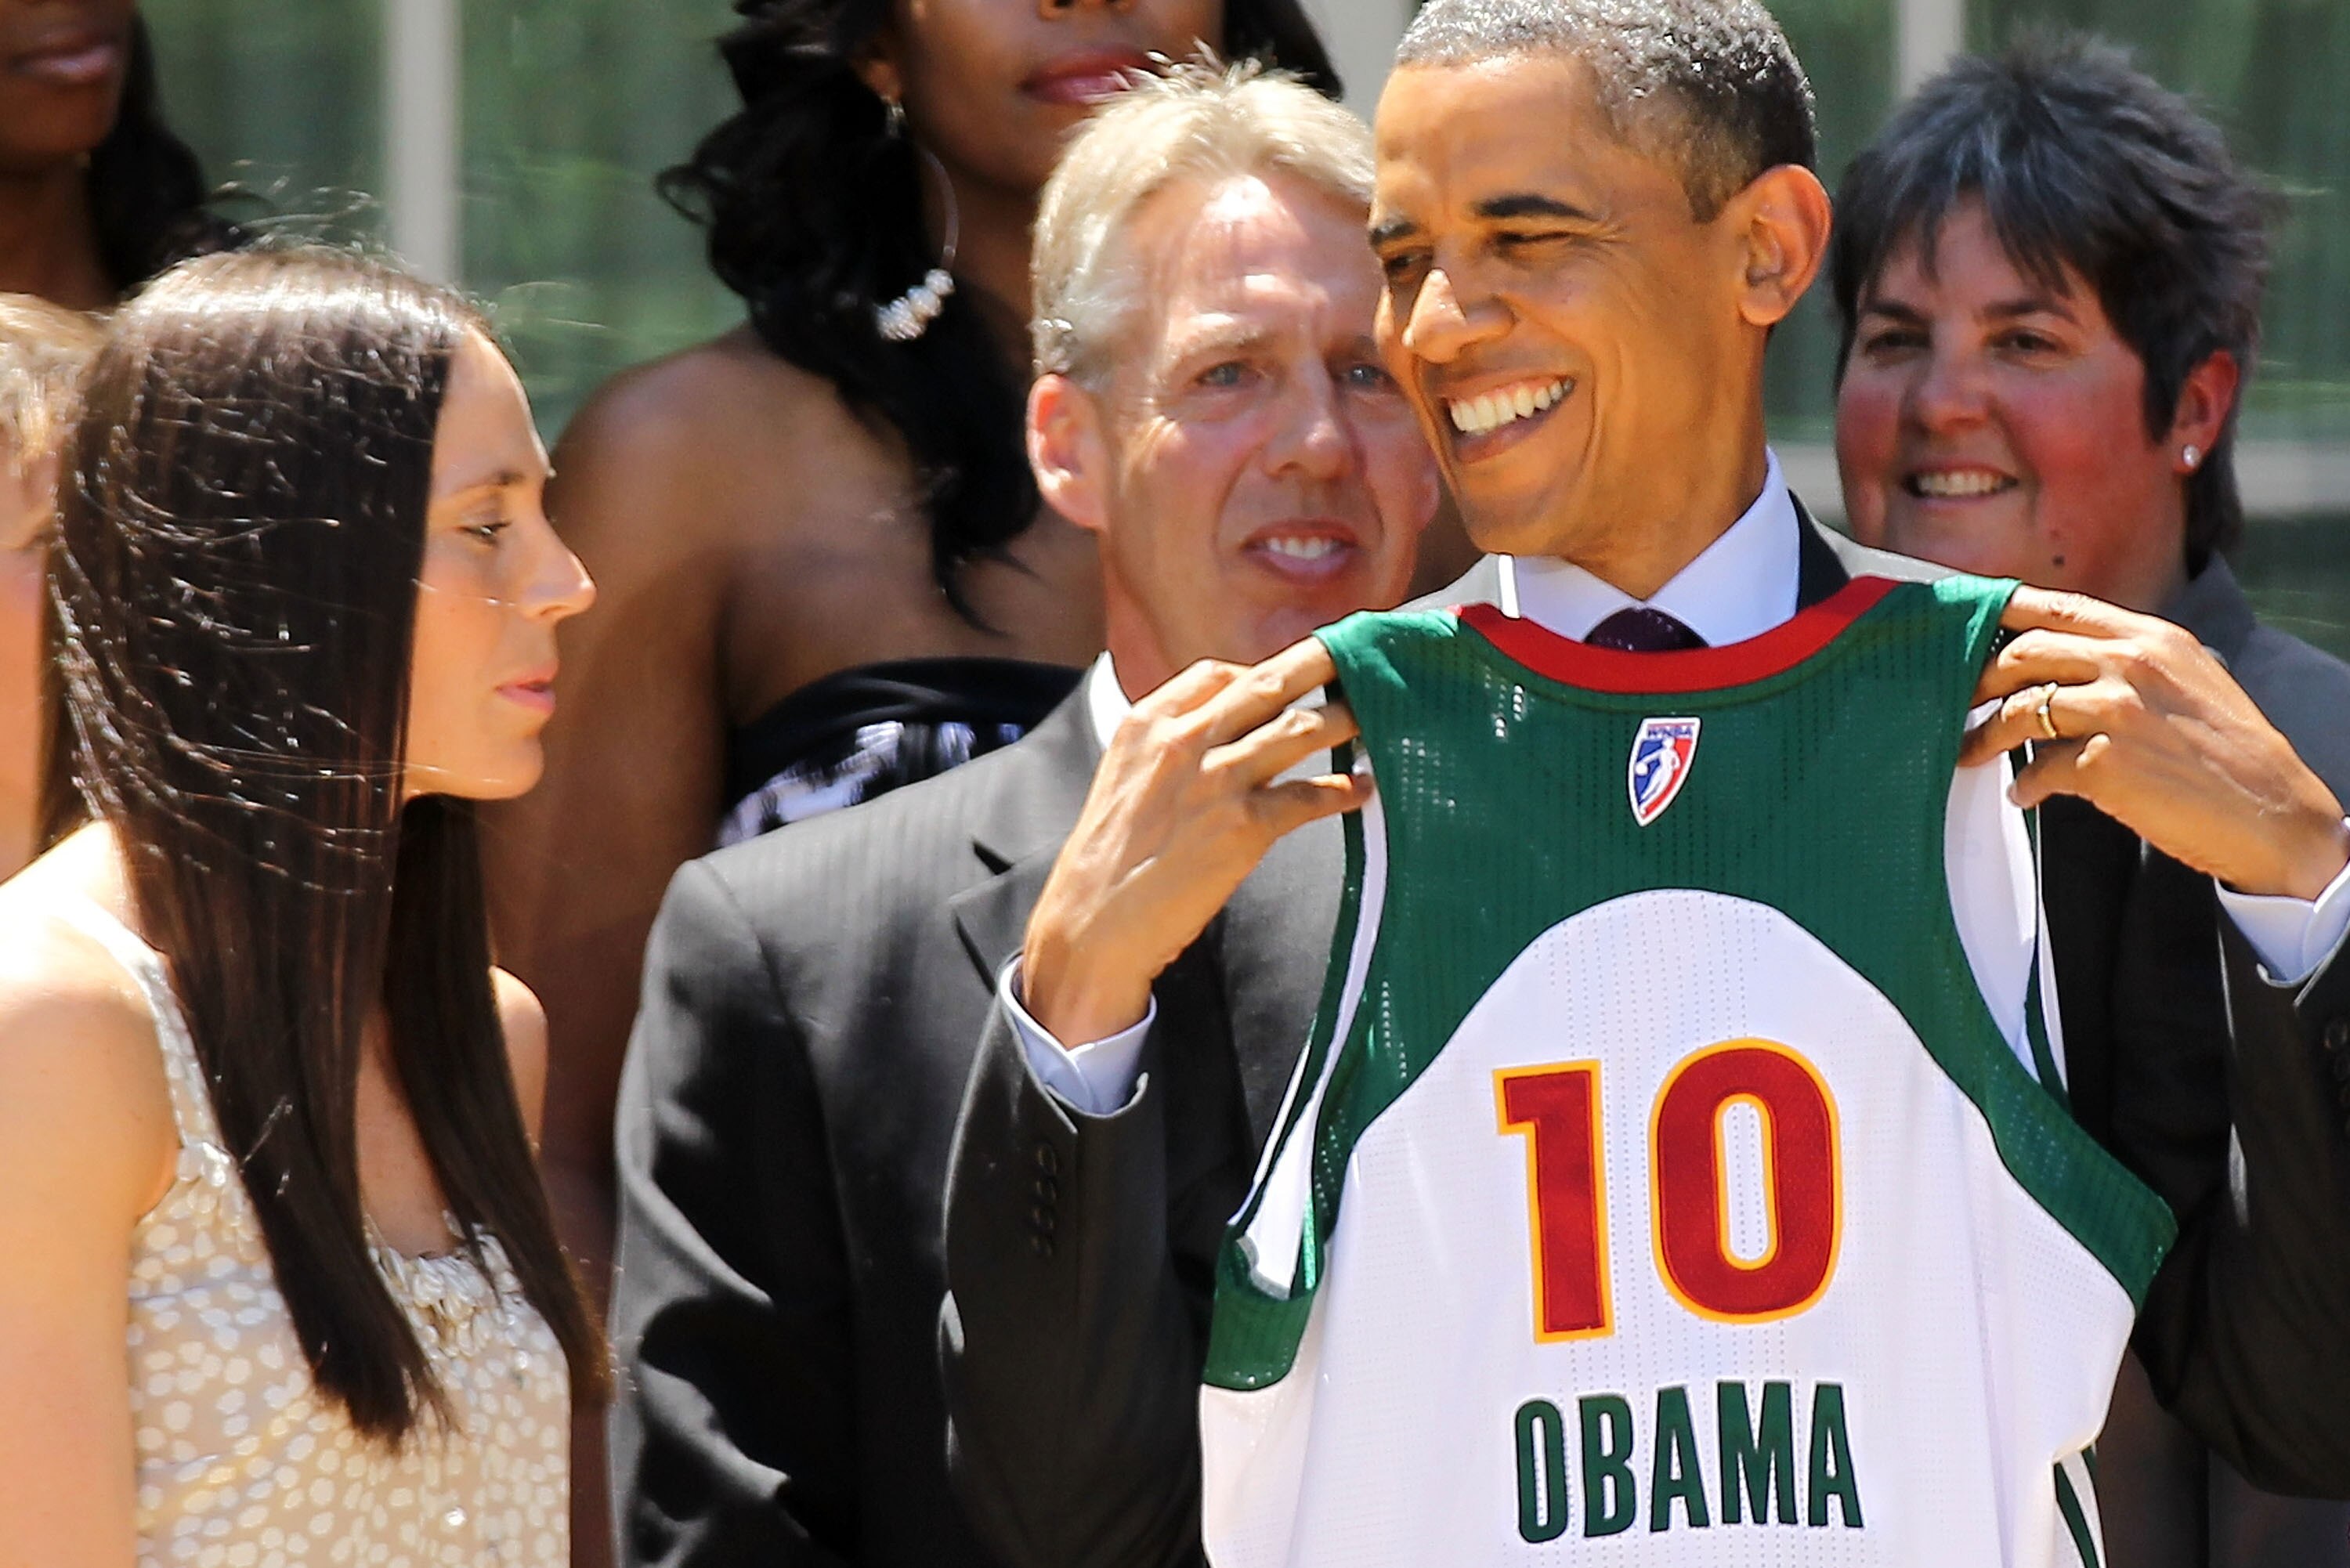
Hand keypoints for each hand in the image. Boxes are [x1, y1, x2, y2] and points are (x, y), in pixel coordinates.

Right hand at [1020, 639, 1370, 1046]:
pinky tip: (1361, 790)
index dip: (1262, 669)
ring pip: (1299, 730)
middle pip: (1268, 683)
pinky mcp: (1243, 827)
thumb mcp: (1127, 777)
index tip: (1293, 673)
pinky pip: (1309, 797)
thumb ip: (1172, 746)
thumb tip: (1230, 732)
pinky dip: (1341, 791)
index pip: (1218, 673)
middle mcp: (1184, 740)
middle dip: (1322, 661)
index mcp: (1149, 722)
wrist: (1093, 922)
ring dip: (1345, 719)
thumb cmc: (1111, 856)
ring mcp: (1217, 781)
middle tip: (1360, 650)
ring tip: (1377, 715)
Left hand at [1960, 586, 2349, 900]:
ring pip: (2020, 711)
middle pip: (2023, 654)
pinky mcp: (2106, 763)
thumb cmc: (2226, 752)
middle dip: (1979, 680)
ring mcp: (2117, 712)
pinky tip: (2022, 795)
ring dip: (1984, 736)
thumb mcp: (2185, 679)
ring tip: (1969, 754)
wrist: (2273, 813)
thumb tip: (2057, 661)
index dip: (2001, 612)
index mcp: (2150, 637)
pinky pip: (2039, 770)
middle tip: (1956, 701)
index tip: (1965, 622)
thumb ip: (2126, 660)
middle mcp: (2131, 664)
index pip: (2058, 608)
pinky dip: (2023, 786)